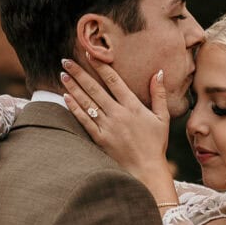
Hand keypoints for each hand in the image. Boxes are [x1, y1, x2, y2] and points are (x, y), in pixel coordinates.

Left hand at [60, 57, 172, 195]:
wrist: (146, 170)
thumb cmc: (155, 144)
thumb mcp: (162, 118)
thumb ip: (159, 94)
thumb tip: (158, 72)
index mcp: (133, 106)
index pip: (113, 80)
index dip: (100, 66)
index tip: (89, 54)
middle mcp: (118, 114)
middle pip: (95, 88)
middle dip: (79, 73)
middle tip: (66, 61)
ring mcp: (107, 127)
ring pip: (87, 102)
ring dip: (73, 87)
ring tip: (63, 75)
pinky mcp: (100, 139)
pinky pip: (84, 120)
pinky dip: (74, 108)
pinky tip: (66, 97)